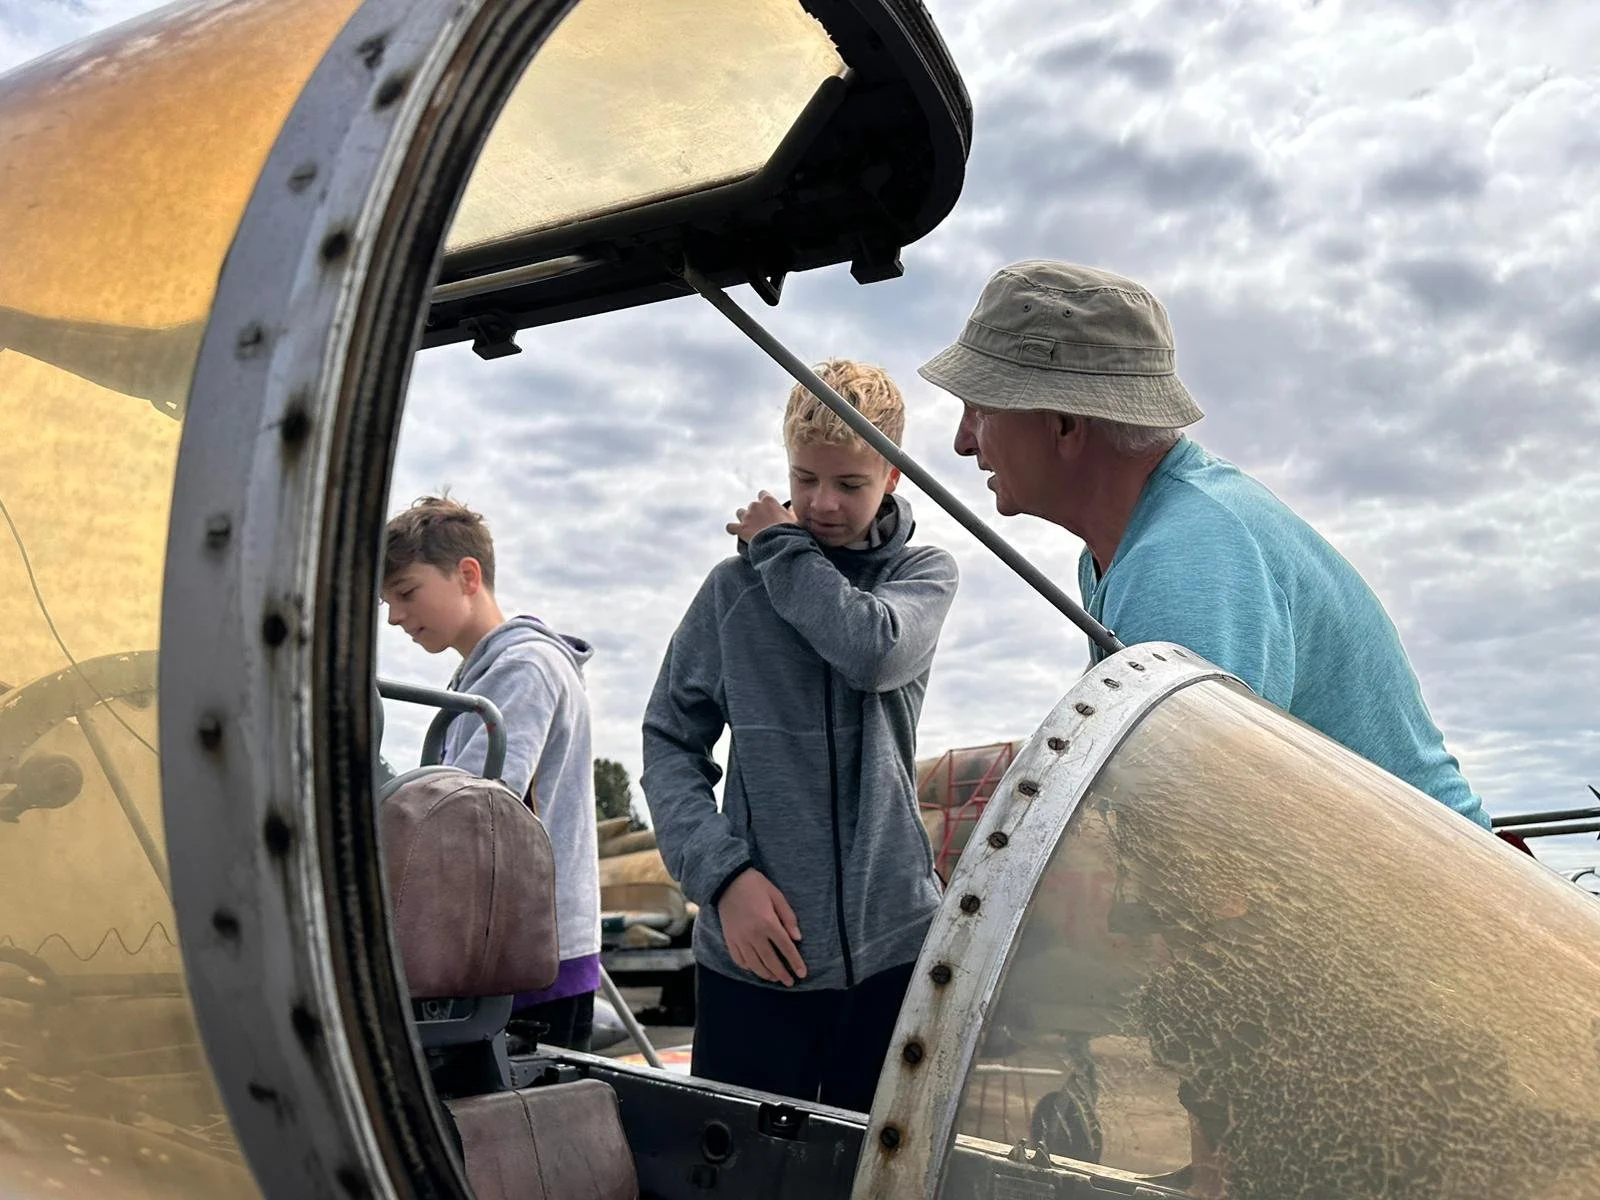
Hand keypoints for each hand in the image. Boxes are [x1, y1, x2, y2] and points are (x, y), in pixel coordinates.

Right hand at [717, 869, 806, 985]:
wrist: (727, 881)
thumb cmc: (756, 886)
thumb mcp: (777, 896)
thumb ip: (788, 918)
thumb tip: (798, 938)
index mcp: (768, 922)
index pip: (786, 948)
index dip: (795, 962)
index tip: (802, 974)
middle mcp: (753, 934)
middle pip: (771, 961)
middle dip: (782, 974)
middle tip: (790, 983)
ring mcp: (740, 938)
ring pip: (754, 964)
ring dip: (766, 974)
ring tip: (775, 979)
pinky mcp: (729, 939)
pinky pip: (739, 960)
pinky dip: (748, 967)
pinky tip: (756, 969)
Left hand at [726, 491, 797, 541]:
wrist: (780, 543)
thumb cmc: (790, 531)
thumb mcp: (795, 519)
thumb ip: (791, 511)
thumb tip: (791, 508)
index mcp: (768, 500)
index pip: (762, 494)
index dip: (764, 502)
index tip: (767, 509)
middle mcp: (755, 505)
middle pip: (752, 505)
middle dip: (755, 513)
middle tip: (761, 523)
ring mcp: (747, 516)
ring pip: (740, 513)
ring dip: (743, 519)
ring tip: (749, 528)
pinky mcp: (740, 528)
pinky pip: (730, 527)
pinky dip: (732, 529)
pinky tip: (735, 532)